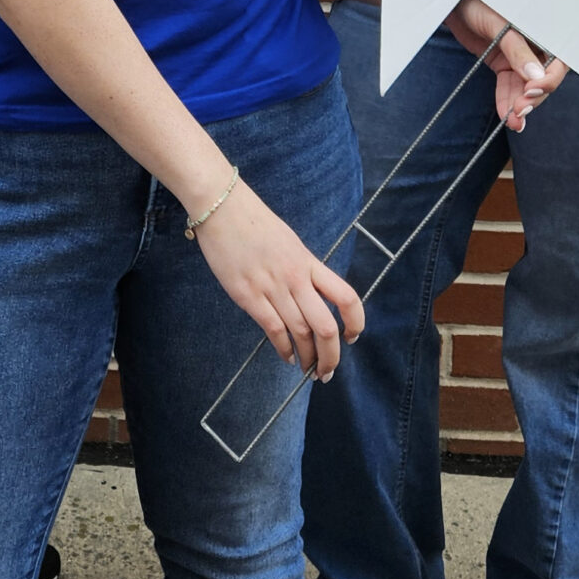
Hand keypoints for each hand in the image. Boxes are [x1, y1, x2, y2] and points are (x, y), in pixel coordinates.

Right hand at [189, 179, 363, 381]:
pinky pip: (273, 329)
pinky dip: (283, 348)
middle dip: (331, 356)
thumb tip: (309, 295)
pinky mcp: (248, 294)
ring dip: (308, 357)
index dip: (356, 322)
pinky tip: (286, 356)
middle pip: (326, 326)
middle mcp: (295, 277)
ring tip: (308, 369)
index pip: (346, 297)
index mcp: (308, 262)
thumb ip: (301, 268)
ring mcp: (272, 286)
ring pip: (300, 332)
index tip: (352, 338)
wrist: (222, 207)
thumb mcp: (289, 242)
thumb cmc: (253, 222)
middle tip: (327, 371)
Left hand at [445, 0, 567, 132]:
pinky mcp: (503, 63)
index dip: (549, 80)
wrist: (451, 0)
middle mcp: (535, 45)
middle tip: (519, 112)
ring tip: (514, 123)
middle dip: (533, 97)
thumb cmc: (477, 2)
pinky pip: (509, 86)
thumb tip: (535, 77)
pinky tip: (506, 116)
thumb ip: (516, 49)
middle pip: (543, 79)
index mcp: (543, 30)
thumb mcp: (498, 23)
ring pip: (526, 87)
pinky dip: (506, 101)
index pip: (558, 61)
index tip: (531, 92)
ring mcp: (519, 56)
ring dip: (520, 105)